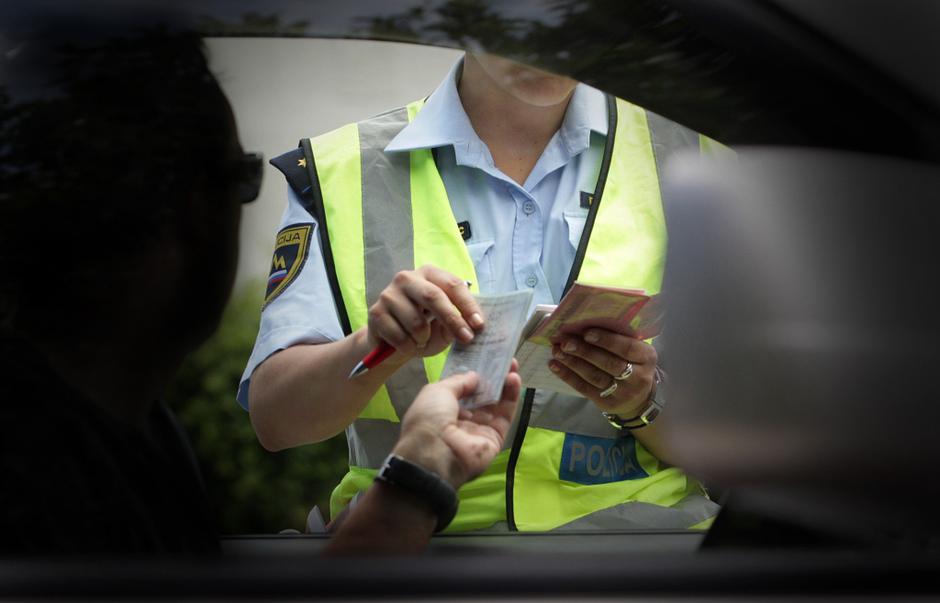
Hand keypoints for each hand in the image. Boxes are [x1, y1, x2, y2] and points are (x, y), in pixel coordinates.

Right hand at [367, 265, 483, 358]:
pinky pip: (399, 336)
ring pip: (416, 322)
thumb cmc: (422, 331)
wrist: (389, 344)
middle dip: (453, 320)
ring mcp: (388, 294)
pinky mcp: (375, 312)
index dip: (468, 305)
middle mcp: (407, 278)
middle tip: (466, 338)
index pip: (452, 284)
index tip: (479, 324)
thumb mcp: (443, 328)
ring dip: (424, 339)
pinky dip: (408, 347)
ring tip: (421, 341)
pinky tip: (405, 345)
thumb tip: (472, 326)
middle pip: (433, 296)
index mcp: (429, 274)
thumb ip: (456, 323)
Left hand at [393, 363, 520, 488]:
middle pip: (481, 396)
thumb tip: (475, 376)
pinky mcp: (495, 438)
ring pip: (495, 404)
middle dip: (491, 377)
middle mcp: (460, 420)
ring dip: (504, 384)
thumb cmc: (429, 418)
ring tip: (513, 365)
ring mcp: (479, 430)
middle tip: (503, 359)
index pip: (461, 390)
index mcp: (441, 410)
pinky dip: (511, 397)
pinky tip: (514, 378)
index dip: (472, 374)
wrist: (436, 454)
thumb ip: (458, 381)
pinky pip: (504, 416)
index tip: (484, 358)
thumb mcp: (437, 391)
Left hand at [548, 329, 656, 416]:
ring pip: (595, 376)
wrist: (639, 399)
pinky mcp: (606, 404)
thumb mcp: (636, 351)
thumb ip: (619, 338)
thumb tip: (585, 322)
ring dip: (573, 363)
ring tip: (557, 351)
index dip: (607, 340)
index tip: (587, 332)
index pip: (627, 348)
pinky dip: (568, 376)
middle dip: (585, 351)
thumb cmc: (633, 364)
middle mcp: (638, 377)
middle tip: (565, 341)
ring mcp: (622, 393)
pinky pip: (584, 389)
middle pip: (609, 363)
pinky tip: (555, 365)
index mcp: (646, 357)